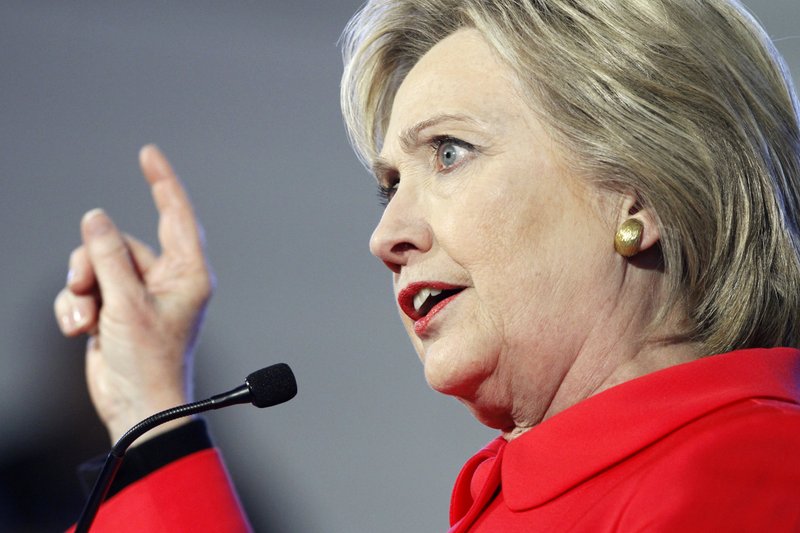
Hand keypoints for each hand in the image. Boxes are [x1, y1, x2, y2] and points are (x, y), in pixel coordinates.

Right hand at [54, 145, 213, 443]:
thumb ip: (108, 256)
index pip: (177, 216)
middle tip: (89, 290)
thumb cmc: (148, 361)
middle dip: (94, 263)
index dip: (163, 183)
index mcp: (187, 273)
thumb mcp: (127, 303)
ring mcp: (138, 294)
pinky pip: (85, 289)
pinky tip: (81, 331)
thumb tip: (96, 217)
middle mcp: (165, 279)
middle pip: (118, 242)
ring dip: (82, 289)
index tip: (148, 154)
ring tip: (87, 319)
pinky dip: (76, 307)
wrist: (136, 406)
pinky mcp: (115, 310)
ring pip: (95, 264)